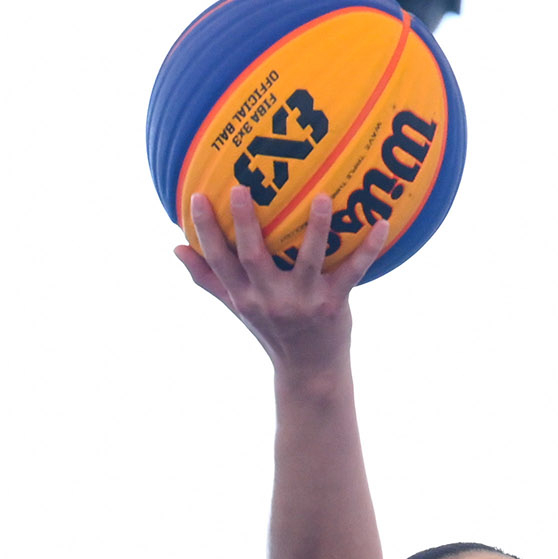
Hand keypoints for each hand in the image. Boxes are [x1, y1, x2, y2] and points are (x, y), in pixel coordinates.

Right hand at [177, 191, 392, 377]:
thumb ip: (208, 278)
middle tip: (240, 186)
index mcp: (244, 296)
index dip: (205, 230)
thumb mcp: (237, 307)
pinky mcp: (333, 305)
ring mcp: (302, 302)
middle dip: (246, 223)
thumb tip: (176, 248)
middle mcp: (269, 299)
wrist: (309, 372)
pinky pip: (353, 273)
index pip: (218, 260)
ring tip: (322, 196)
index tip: (195, 196)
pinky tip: (382, 223)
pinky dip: (368, 249)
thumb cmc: (272, 330)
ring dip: (316, 228)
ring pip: (308, 260)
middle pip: (253, 257)